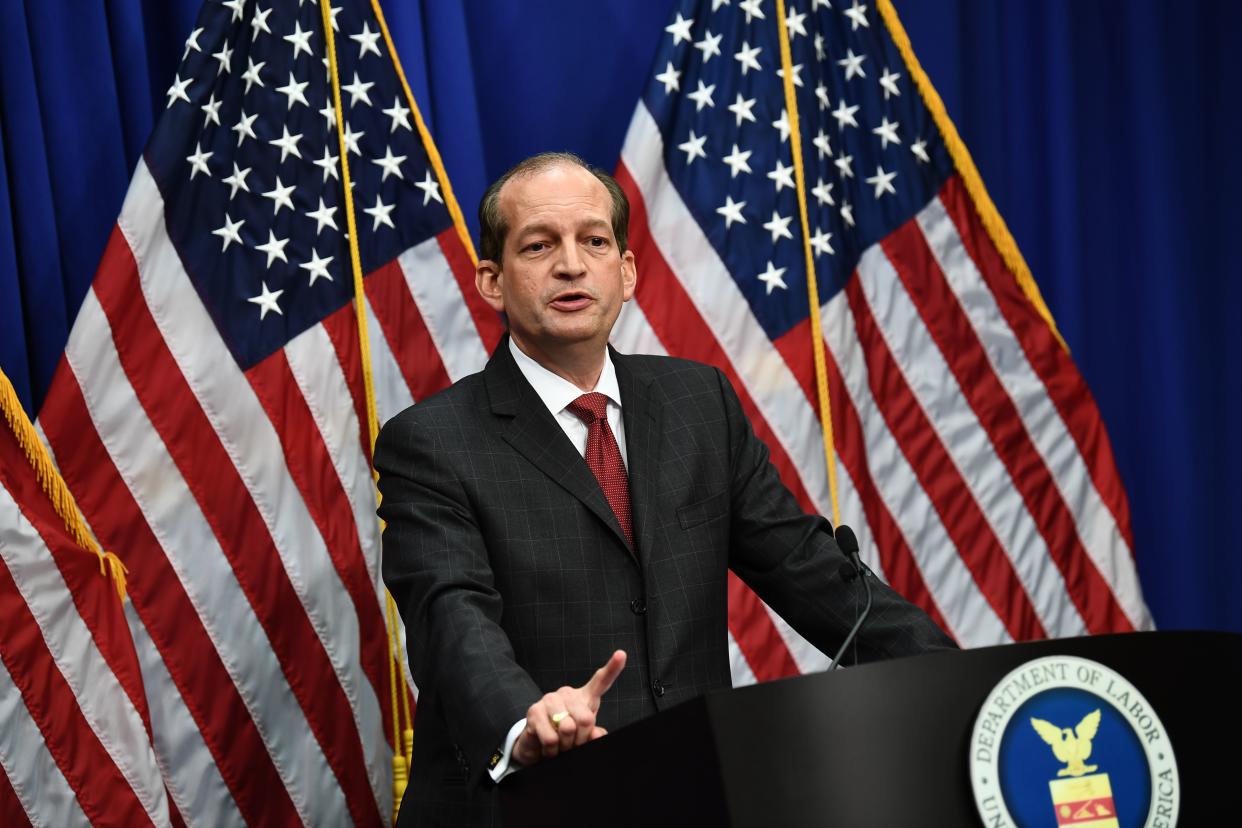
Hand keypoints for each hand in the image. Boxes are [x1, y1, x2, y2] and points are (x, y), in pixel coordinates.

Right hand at [511, 650, 626, 765]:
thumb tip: (596, 734)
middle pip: (585, 719)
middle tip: (573, 743)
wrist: (538, 745)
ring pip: (567, 729)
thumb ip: (593, 734)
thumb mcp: (584, 736)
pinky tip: (548, 746)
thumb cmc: (565, 737)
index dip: (613, 668)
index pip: (601, 681)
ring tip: (560, 744)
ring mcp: (549, 700)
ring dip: (565, 745)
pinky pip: (551, 738)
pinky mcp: (534, 711)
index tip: (621, 655)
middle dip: (580, 739)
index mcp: (584, 697)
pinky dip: (552, 750)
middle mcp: (567, 693)